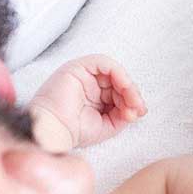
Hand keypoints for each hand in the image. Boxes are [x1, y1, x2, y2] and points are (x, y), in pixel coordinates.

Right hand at [29, 54, 146, 152]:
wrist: (54, 130)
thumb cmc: (74, 131)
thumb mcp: (108, 125)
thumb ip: (123, 114)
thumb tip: (138, 108)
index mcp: (95, 97)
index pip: (119, 92)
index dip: (132, 101)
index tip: (138, 114)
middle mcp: (90, 84)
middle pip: (118, 82)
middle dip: (132, 94)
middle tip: (137, 109)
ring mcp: (84, 75)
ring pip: (114, 72)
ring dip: (127, 85)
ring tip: (132, 101)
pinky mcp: (78, 67)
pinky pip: (103, 62)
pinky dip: (118, 73)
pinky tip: (124, 86)